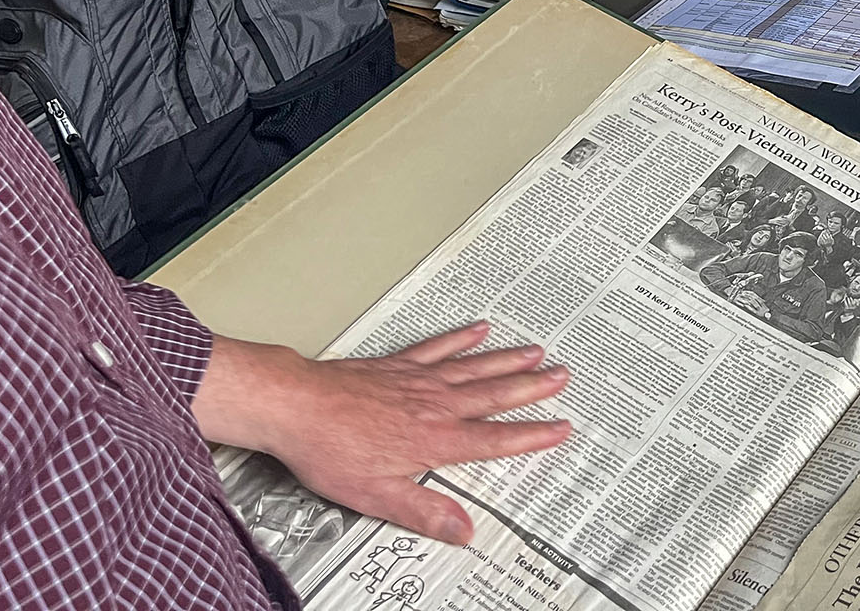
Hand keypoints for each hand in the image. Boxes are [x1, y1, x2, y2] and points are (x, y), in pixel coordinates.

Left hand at [194, 323, 570, 543]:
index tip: (558, 428)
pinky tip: (478, 329)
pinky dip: (461, 338)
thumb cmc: (330, 450)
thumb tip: (463, 530)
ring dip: (508, 360)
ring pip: (474, 367)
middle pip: (493, 395)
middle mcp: (434, 405)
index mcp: (434, 440)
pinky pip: (438, 347)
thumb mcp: (378, 497)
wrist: (296, 407)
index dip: (530, 436)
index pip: (494, 440)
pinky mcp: (398, 365)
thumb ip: (424, 511)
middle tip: (562, 377)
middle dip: (532, 388)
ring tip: (536, 352)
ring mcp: (417, 380)